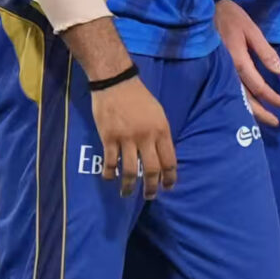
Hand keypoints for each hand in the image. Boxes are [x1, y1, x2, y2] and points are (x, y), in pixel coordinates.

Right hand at [89, 75, 177, 198]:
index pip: (169, 160)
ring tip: (127, 193)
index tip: (168, 187)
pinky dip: (110, 173)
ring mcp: (127, 138)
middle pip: (152, 169)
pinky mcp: (109, 138)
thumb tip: (162, 155)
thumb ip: (161, 134)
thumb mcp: (158, 113)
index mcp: (161, 130)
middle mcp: (146, 137)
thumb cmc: (139, 97)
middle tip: (150, 196)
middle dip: (152, 187)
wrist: (116, 82)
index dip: (170, 177)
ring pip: (131, 170)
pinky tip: (110, 178)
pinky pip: (111, 162)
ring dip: (129, 186)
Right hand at [216, 0, 279, 125]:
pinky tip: (246, 108)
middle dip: (261, 112)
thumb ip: (265, 52)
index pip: (256, 85)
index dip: (271, 97)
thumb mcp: (251, 30)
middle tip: (276, 123)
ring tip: (264, 120)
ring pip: (234, 97)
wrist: (201, 11)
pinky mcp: (214, 71)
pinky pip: (227, 90)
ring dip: (250, 110)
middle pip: (244, 98)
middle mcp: (226, 70)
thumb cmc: (229, 17)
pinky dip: (238, 101)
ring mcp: (218, 72)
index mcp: (236, 59)